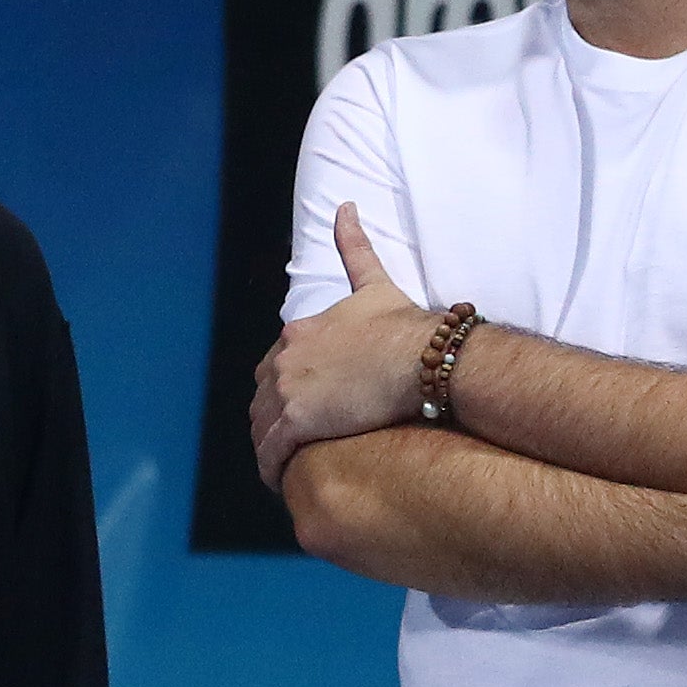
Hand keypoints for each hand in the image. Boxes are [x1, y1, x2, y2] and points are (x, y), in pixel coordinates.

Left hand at [251, 204, 442, 491]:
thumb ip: (354, 247)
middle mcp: (284, 359)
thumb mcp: (374, 284)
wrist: (423, 358)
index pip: (273, 367)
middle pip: (262, 398)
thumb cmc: (404, 326)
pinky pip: (272, 452)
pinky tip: (278, 480)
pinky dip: (271, 468)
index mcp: (299, 333)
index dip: (281, 389)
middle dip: (271, 419)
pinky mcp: (298, 422)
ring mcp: (288, 391)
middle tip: (286, 441)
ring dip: (269, 447)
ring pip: (263, 427)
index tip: (294, 406)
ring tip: (281, 467)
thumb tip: (345, 207)